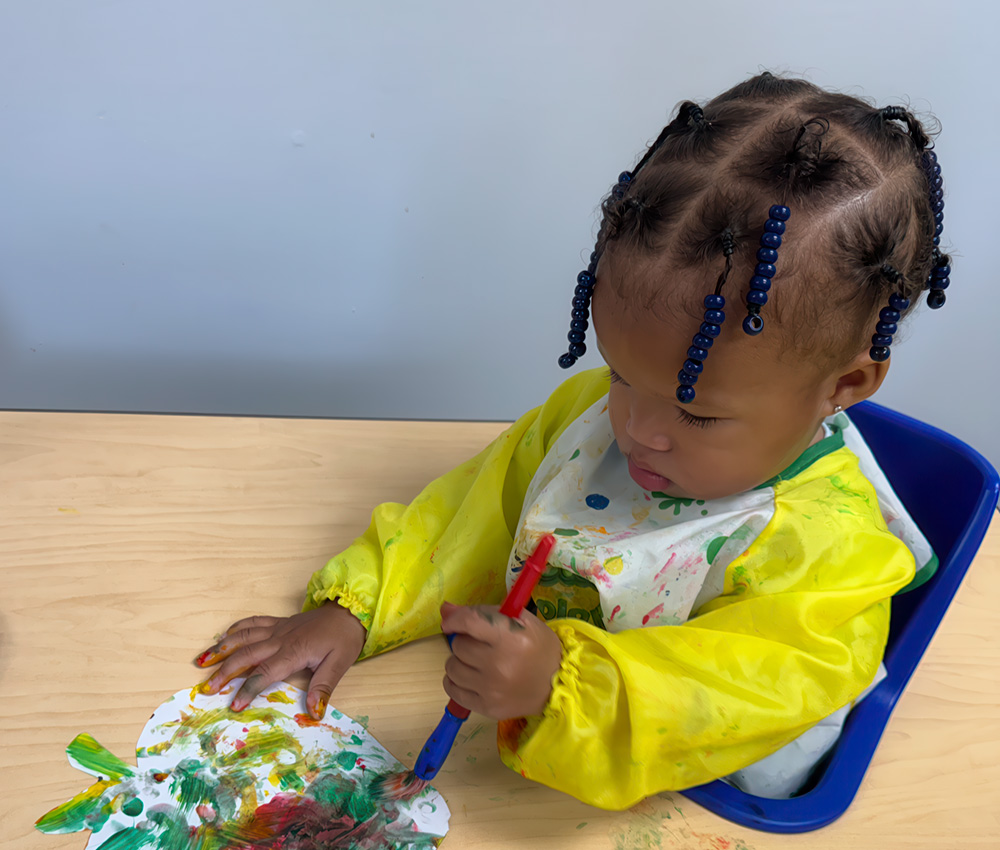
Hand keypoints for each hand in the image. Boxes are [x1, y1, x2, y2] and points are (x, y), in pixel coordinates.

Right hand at [193, 601, 366, 716]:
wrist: (350, 611)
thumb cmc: (344, 639)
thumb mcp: (339, 665)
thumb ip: (324, 688)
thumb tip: (314, 713)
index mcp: (294, 651)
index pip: (265, 673)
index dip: (248, 689)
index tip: (233, 705)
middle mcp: (280, 638)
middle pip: (246, 654)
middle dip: (224, 671)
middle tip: (206, 688)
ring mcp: (278, 628)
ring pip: (244, 636)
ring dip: (222, 647)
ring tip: (202, 660)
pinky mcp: (280, 622)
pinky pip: (254, 622)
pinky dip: (237, 628)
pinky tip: (224, 635)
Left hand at [439, 601, 562, 720]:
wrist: (558, 684)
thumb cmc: (537, 647)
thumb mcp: (519, 619)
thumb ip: (482, 612)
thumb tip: (446, 610)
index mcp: (510, 637)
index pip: (469, 622)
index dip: (454, 620)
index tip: (451, 623)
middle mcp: (499, 664)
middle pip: (458, 646)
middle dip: (465, 641)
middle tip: (480, 645)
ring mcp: (491, 689)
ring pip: (452, 667)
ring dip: (460, 661)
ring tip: (476, 662)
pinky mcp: (487, 707)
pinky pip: (453, 690)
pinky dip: (456, 681)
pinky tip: (469, 677)